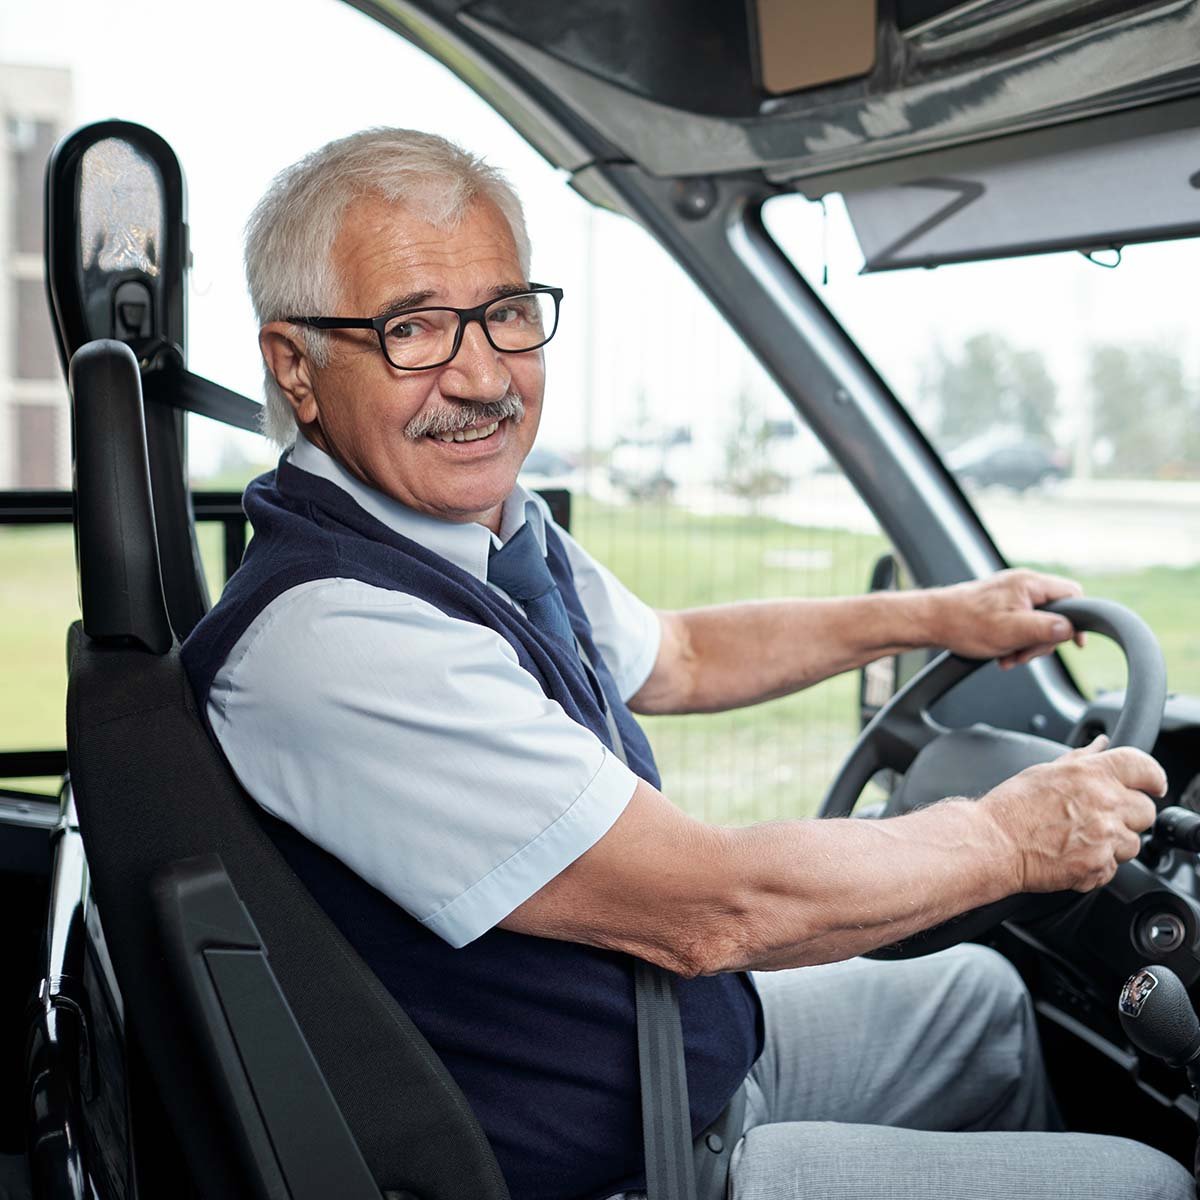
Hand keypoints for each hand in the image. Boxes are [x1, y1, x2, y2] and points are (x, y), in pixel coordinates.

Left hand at [930, 568, 1085, 666]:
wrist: (931, 622)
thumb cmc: (965, 623)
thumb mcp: (1011, 631)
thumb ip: (1045, 629)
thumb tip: (1070, 629)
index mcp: (1029, 583)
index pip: (1072, 594)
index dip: (1077, 620)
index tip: (1074, 643)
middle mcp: (1022, 584)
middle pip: (1055, 613)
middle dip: (1042, 640)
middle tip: (1023, 654)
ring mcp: (1011, 595)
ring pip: (1036, 623)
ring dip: (1026, 645)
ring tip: (1007, 656)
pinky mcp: (1000, 606)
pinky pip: (1020, 625)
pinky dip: (1014, 642)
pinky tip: (1001, 653)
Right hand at [979, 736, 1164, 893]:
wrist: (993, 843)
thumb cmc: (1012, 807)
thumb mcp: (1046, 771)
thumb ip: (1082, 758)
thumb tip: (1101, 745)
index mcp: (1092, 774)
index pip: (1145, 768)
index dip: (1153, 778)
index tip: (1152, 786)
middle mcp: (1104, 803)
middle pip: (1146, 811)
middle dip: (1128, 815)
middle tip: (1101, 817)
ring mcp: (1104, 837)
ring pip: (1132, 843)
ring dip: (1113, 843)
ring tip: (1080, 839)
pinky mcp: (1098, 866)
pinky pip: (1113, 868)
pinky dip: (1096, 865)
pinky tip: (1072, 855)